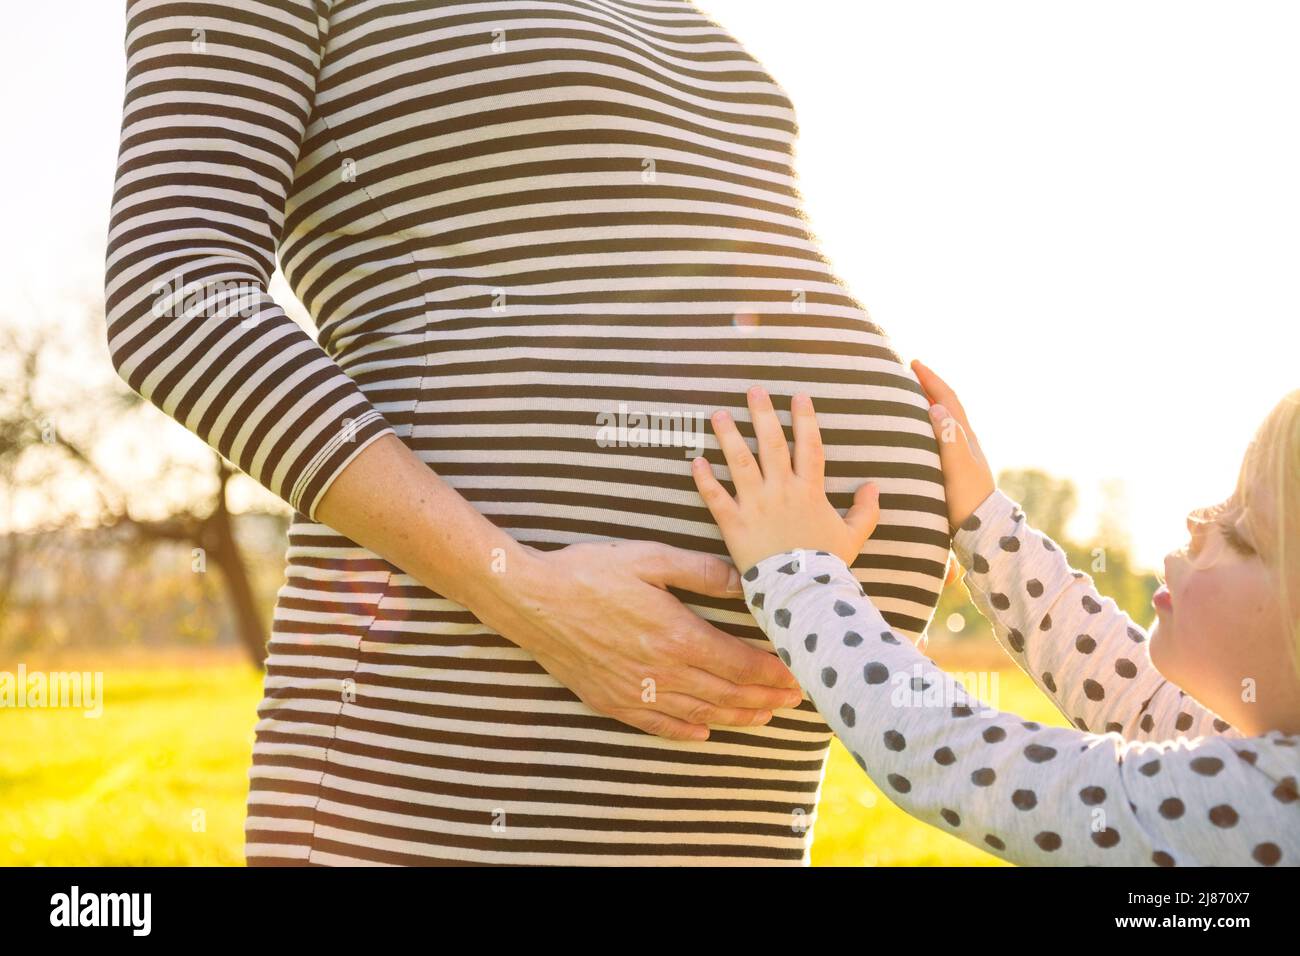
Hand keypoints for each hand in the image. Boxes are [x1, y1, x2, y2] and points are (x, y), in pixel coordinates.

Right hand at [479, 540, 805, 741]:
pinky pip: (658, 726)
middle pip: (726, 694)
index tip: (797, 674)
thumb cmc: (589, 572)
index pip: (739, 663)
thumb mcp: (650, 558)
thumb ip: (701, 571)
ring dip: (736, 717)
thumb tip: (743, 581)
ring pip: (699, 714)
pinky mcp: (612, 701)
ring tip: (763, 717)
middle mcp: (662, 672)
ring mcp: (637, 691)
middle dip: (765, 699)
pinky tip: (705, 733)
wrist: (532, 599)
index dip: (772, 673)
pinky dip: (687, 732)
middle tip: (794, 701)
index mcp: (676, 635)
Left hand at [690, 386, 880, 572]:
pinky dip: (704, 479)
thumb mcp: (853, 536)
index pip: (809, 446)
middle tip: (753, 390)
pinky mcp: (734, 525)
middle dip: (762, 414)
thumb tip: (874, 487)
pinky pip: (716, 498)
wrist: (803, 592)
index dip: (805, 419)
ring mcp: (756, 506)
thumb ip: (865, 511)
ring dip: (728, 436)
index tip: (798, 396)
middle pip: (771, 444)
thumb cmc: (827, 565)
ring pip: (740, 463)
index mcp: (810, 491)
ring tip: (718, 414)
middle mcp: (782, 491)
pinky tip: (695, 460)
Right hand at [910, 359, 995, 530]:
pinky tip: (916, 434)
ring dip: (929, 404)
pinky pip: (939, 437)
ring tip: (909, 397)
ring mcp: (960, 456)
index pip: (947, 399)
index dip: (931, 380)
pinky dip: (927, 425)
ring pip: (944, 421)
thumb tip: (936, 406)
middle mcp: (964, 443)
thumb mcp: (957, 467)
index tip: (914, 363)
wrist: (982, 530)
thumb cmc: (967, 500)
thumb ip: (948, 438)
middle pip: (947, 406)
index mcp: (964, 438)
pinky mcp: (954, 470)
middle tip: (909, 373)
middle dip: (929, 386)